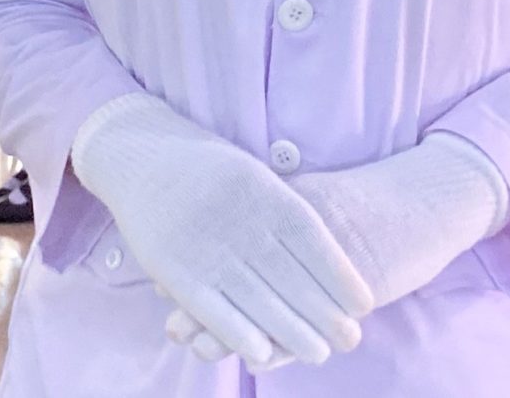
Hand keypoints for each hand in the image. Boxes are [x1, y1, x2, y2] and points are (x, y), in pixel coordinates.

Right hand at [70, 93, 371, 371]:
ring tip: (320, 354)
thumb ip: (283, 209)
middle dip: (323, 312)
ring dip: (290, 331)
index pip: (312, 242)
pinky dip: (238, 333)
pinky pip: (211, 308)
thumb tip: (326, 251)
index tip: (365, 304)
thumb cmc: (209, 168)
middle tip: (351, 339)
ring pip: (256, 298)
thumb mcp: (252, 175)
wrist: (144, 155)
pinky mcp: (175, 270)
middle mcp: (239, 221)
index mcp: (263, 194)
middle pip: (290, 275)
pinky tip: (263, 354)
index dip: (339, 276)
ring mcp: (206, 247)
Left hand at [168, 134, 507, 363]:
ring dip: (228, 331)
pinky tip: (254, 356)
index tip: (160, 283)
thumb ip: (273, 209)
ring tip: (195, 345)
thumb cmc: (363, 201)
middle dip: (199, 305)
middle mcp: (292, 239)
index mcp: (282, 208)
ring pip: (265, 307)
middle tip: (174, 327)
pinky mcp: (344, 293)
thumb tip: (220, 223)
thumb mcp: (311, 198)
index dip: (190, 265)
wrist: (422, 202)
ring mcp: (318, 269)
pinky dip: (275, 343)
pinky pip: (304, 324)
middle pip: (236, 276)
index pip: (223, 240)